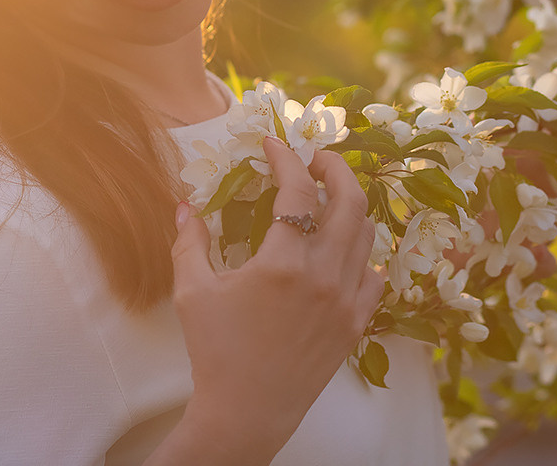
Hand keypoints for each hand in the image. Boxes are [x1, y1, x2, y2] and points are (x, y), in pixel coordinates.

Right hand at [166, 136, 385, 461]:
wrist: (246, 412)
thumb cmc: (215, 351)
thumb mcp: (192, 291)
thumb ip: (190, 242)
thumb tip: (183, 205)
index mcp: (283, 263)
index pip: (297, 190)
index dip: (286, 158)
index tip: (273, 144)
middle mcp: (323, 277)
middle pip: (350, 201)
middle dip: (335, 169)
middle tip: (315, 160)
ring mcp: (345, 302)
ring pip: (366, 235)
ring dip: (348, 208)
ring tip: (327, 199)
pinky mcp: (355, 325)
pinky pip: (372, 277)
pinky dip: (360, 256)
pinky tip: (340, 253)